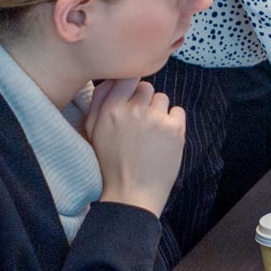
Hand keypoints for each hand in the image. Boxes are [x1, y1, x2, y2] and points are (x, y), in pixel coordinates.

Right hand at [85, 78, 185, 216]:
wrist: (131, 193)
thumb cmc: (109, 163)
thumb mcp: (92, 131)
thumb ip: (98, 101)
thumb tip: (112, 77)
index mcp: (111, 109)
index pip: (127, 77)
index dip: (131, 86)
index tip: (131, 98)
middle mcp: (133, 110)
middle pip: (146, 87)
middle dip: (143, 101)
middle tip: (139, 123)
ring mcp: (156, 118)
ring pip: (162, 98)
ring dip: (158, 112)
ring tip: (150, 134)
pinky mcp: (175, 128)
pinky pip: (178, 111)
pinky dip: (173, 122)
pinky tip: (163, 139)